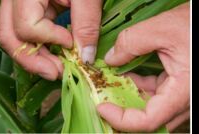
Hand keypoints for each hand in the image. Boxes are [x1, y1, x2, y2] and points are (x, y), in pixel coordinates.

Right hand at [0, 0, 101, 79]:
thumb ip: (86, 23)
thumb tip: (85, 56)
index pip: (27, 26)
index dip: (51, 39)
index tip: (71, 43)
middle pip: (11, 37)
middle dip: (33, 60)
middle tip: (55, 73)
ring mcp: (21, 5)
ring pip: (16, 38)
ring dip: (36, 57)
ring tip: (56, 68)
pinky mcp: (31, 9)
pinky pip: (28, 33)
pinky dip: (42, 46)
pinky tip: (56, 53)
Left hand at [97, 3, 189, 131]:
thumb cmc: (195, 25)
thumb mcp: (162, 29)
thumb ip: (132, 42)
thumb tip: (111, 59)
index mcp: (183, 91)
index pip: (149, 121)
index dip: (121, 119)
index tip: (101, 107)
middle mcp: (184, 99)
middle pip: (148, 118)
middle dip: (122, 109)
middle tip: (103, 95)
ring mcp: (181, 94)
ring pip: (151, 108)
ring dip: (129, 97)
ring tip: (111, 83)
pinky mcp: (177, 87)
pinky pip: (155, 95)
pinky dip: (139, 88)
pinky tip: (128, 76)